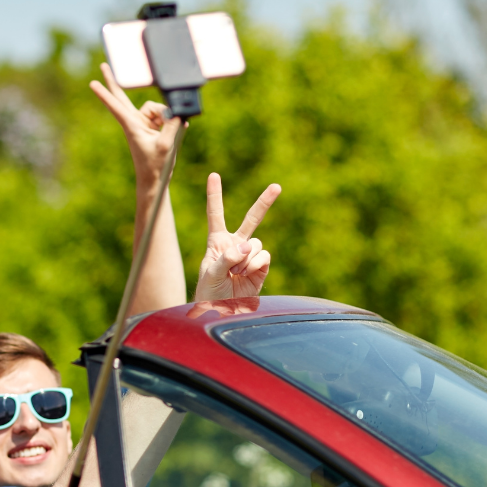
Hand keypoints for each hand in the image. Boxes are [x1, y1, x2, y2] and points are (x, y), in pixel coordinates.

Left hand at [90, 63, 181, 182]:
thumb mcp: (166, 145)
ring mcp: (144, 122)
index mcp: (131, 126)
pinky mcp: (153, 125)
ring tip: (165, 136)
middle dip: (113, 81)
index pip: (116, 106)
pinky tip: (169, 134)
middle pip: (122, 97)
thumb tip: (176, 110)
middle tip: (102, 64)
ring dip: (166, 118)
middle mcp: (135, 121)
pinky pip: (166, 115)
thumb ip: (172, 124)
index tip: (92, 83)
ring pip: (157, 107)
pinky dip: (171, 122)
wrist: (155, 178)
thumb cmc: (156, 165)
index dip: (105, 94)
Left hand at [194, 173, 280, 301]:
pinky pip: (264, 256)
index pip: (216, 215)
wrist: (222, 311)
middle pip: (252, 219)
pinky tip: (246, 275)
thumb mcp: (211, 273)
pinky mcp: (261, 267)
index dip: (215, 195)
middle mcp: (235, 245)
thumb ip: (226, 258)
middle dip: (264, 203)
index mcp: (217, 242)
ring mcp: (250, 256)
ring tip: (235, 273)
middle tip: (276, 186)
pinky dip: (255, 265)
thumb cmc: (209, 292)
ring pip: (256, 244)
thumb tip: (247, 247)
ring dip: (246, 259)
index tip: (214, 175)